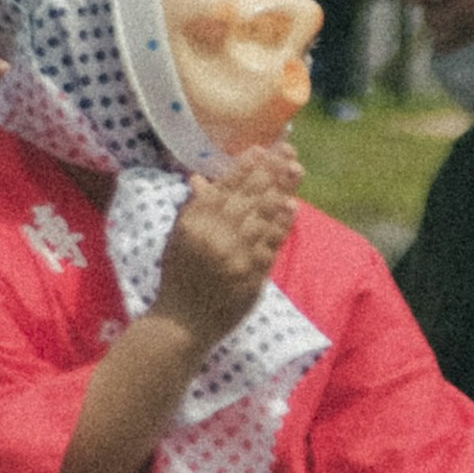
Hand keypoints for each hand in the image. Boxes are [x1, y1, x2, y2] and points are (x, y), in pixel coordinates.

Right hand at [154, 144, 301, 346]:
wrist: (183, 323)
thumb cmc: (178, 278)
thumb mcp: (177, 239)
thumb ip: (194, 209)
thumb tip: (201, 179)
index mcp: (194, 223)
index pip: (224, 187)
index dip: (245, 167)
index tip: (261, 149)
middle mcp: (215, 236)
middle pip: (249, 197)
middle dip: (271, 171)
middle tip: (288, 152)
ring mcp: (236, 256)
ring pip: (263, 217)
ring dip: (282, 191)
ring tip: (296, 170)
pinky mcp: (252, 275)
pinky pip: (271, 245)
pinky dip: (282, 224)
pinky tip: (293, 206)